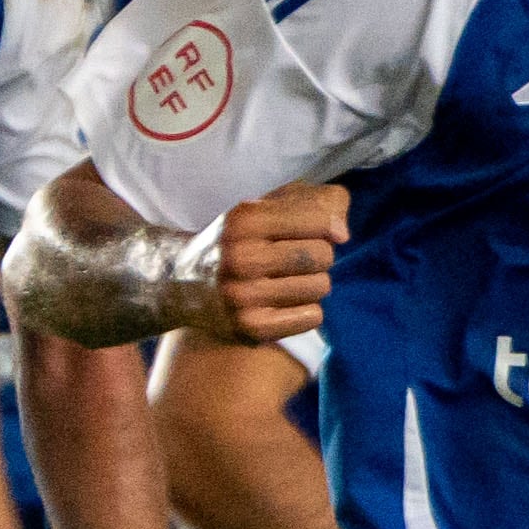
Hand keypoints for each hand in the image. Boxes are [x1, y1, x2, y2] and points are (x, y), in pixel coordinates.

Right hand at [179, 183, 348, 343]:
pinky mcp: (251, 327)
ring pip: (321, 286)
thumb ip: (318, 201)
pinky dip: (306, 311)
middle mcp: (241, 257)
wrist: (186, 284)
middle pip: (324, 255)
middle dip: (317, 256)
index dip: (325, 225)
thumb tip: (342, 233)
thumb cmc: (244, 240)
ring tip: (285, 281)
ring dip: (312, 284)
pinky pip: (313, 317)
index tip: (311, 231)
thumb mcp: (271, 206)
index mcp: (245, 220)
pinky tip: (282, 304)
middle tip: (290, 260)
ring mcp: (243, 295)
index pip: (321, 219)